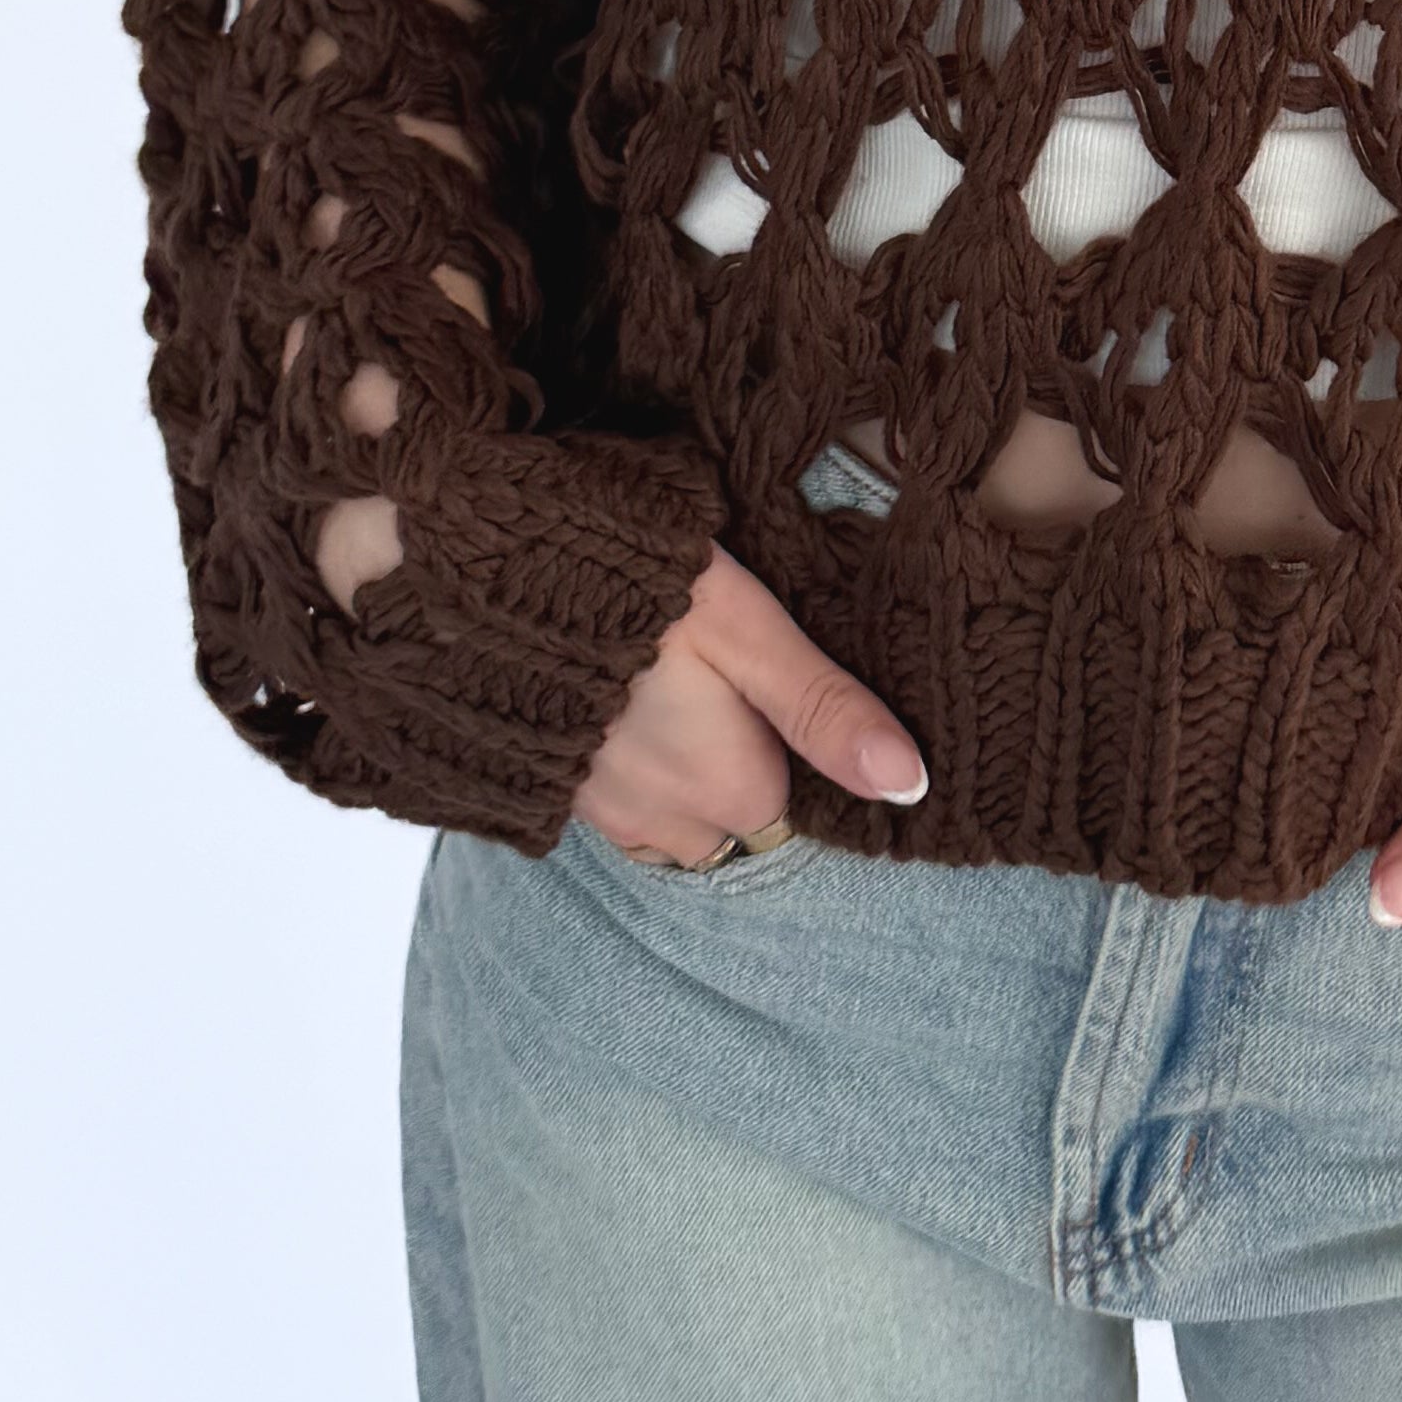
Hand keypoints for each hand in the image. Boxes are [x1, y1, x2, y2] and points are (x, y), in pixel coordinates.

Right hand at [571, 548, 929, 867]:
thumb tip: (911, 783)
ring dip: (679, 776)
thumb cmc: (635, 590)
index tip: (763, 682)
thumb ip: (824, 709)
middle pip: (733, 819)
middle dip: (732, 766)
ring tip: (663, 688)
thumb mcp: (748, 632)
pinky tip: (619, 712)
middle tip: (710, 675)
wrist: (490, 578)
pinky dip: (629, 777)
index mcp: (731, 789)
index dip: (786, 741)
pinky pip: (619, 810)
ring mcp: (604, 816)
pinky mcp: (553, 797)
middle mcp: (668, 824)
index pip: (792, 801)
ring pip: (674, 822)